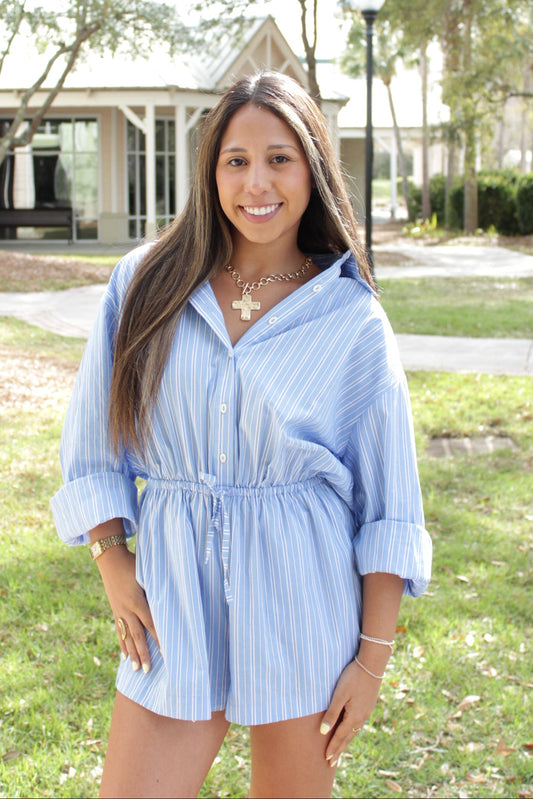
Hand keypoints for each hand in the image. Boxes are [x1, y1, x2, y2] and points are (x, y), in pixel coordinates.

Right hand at [96, 545, 159, 672]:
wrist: (110, 558)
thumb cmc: (133, 562)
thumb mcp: (147, 573)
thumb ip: (159, 587)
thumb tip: (175, 596)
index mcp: (136, 601)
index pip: (151, 624)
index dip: (159, 639)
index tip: (166, 653)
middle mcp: (126, 609)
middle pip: (137, 636)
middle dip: (143, 654)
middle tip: (148, 670)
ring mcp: (118, 611)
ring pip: (126, 637)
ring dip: (132, 653)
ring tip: (135, 669)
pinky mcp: (114, 610)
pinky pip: (119, 630)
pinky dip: (122, 643)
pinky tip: (124, 655)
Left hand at [320, 660, 381, 766]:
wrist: (371, 665)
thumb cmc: (352, 677)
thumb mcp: (339, 694)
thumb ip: (331, 713)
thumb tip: (323, 732)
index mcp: (354, 717)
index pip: (340, 736)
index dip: (333, 747)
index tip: (326, 759)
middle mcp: (361, 717)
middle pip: (348, 737)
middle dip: (339, 749)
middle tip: (331, 762)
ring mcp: (366, 712)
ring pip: (354, 731)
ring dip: (345, 742)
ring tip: (339, 750)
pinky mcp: (368, 705)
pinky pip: (358, 724)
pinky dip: (351, 732)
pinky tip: (349, 731)